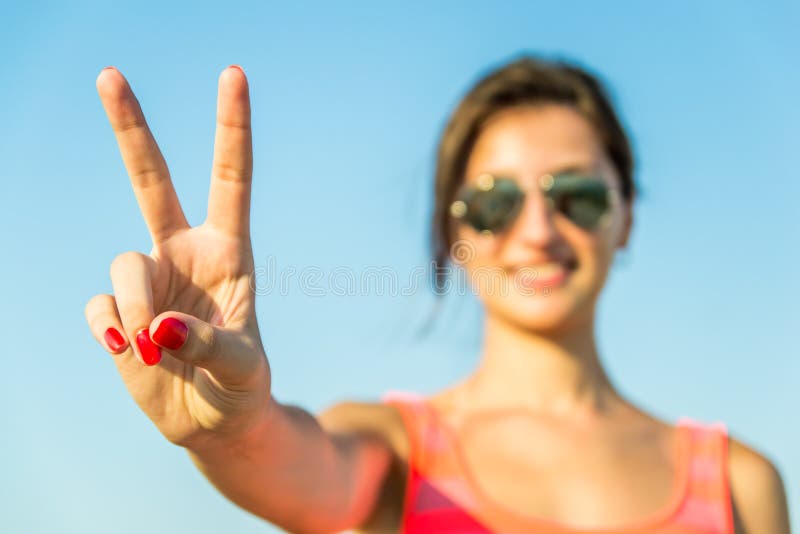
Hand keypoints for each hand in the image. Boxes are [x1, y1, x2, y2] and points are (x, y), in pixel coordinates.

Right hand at [84, 66, 270, 449]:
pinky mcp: (117, 312)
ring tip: (151, 347)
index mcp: (229, 251)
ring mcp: (148, 280)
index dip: (231, 126)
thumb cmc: (241, 387)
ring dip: (132, 308)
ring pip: (121, 264)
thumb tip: (159, 325)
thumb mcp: (242, 367)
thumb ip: (210, 345)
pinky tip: (130, 350)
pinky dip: (110, 330)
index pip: (231, 179)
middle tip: (110, 74)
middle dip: (131, 129)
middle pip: (151, 180)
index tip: (233, 74)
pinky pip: (99, 309)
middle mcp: (184, 253)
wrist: (214, 422)